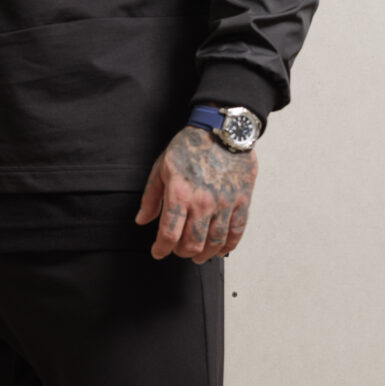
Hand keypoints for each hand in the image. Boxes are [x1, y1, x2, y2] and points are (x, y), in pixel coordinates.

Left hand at [134, 125, 257, 261]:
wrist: (223, 129)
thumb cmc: (191, 145)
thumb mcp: (162, 167)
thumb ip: (151, 197)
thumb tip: (142, 220)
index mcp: (180, 193)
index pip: (169, 234)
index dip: (161, 249)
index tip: (158, 252)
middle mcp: (203, 202)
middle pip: (192, 243)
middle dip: (182, 253)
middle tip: (178, 251)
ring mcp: (225, 203)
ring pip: (215, 242)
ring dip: (205, 254)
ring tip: (199, 255)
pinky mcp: (242, 201)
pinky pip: (237, 231)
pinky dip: (229, 245)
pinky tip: (221, 249)